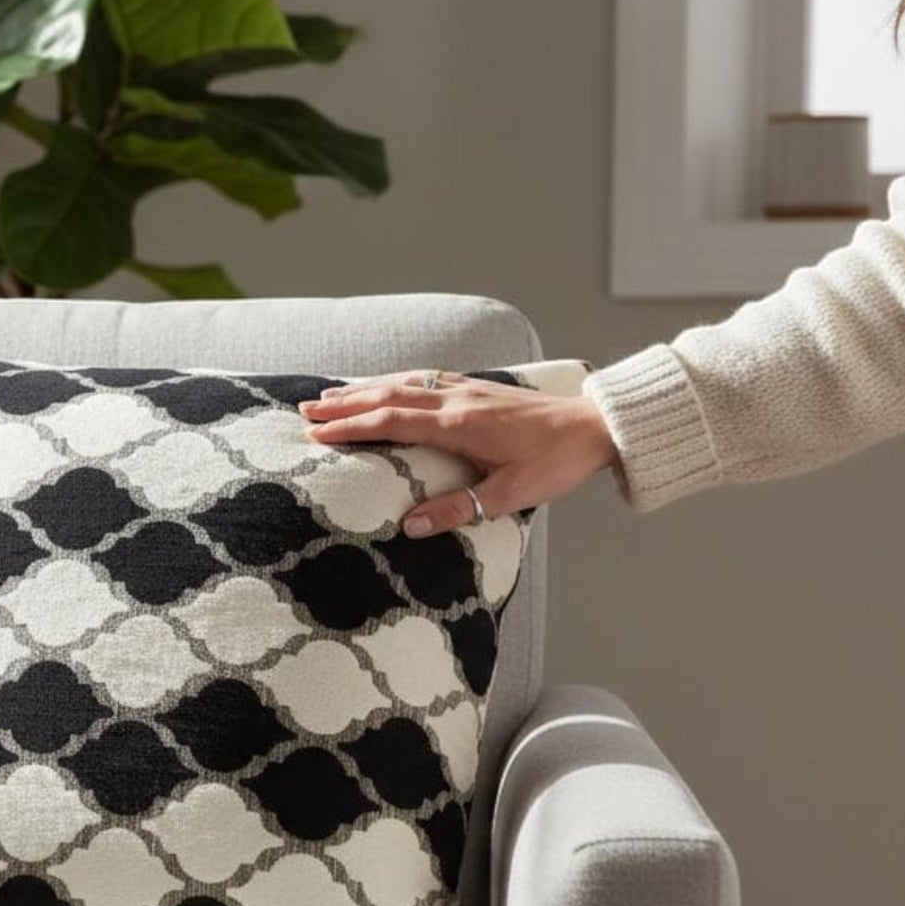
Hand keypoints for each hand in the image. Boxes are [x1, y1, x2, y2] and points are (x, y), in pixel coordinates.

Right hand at [298, 370, 617, 537]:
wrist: (598, 426)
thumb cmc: (558, 462)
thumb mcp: (510, 495)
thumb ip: (458, 510)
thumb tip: (409, 527)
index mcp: (459, 425)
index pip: (391, 422)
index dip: (350, 428)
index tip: (316, 434)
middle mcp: (457, 401)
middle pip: (388, 396)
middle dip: (344, 404)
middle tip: (306, 411)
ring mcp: (468, 390)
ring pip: (404, 383)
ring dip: (364, 389)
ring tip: (331, 394)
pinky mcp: (480, 389)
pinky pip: (425, 379)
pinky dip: (396, 381)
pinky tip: (388, 384)